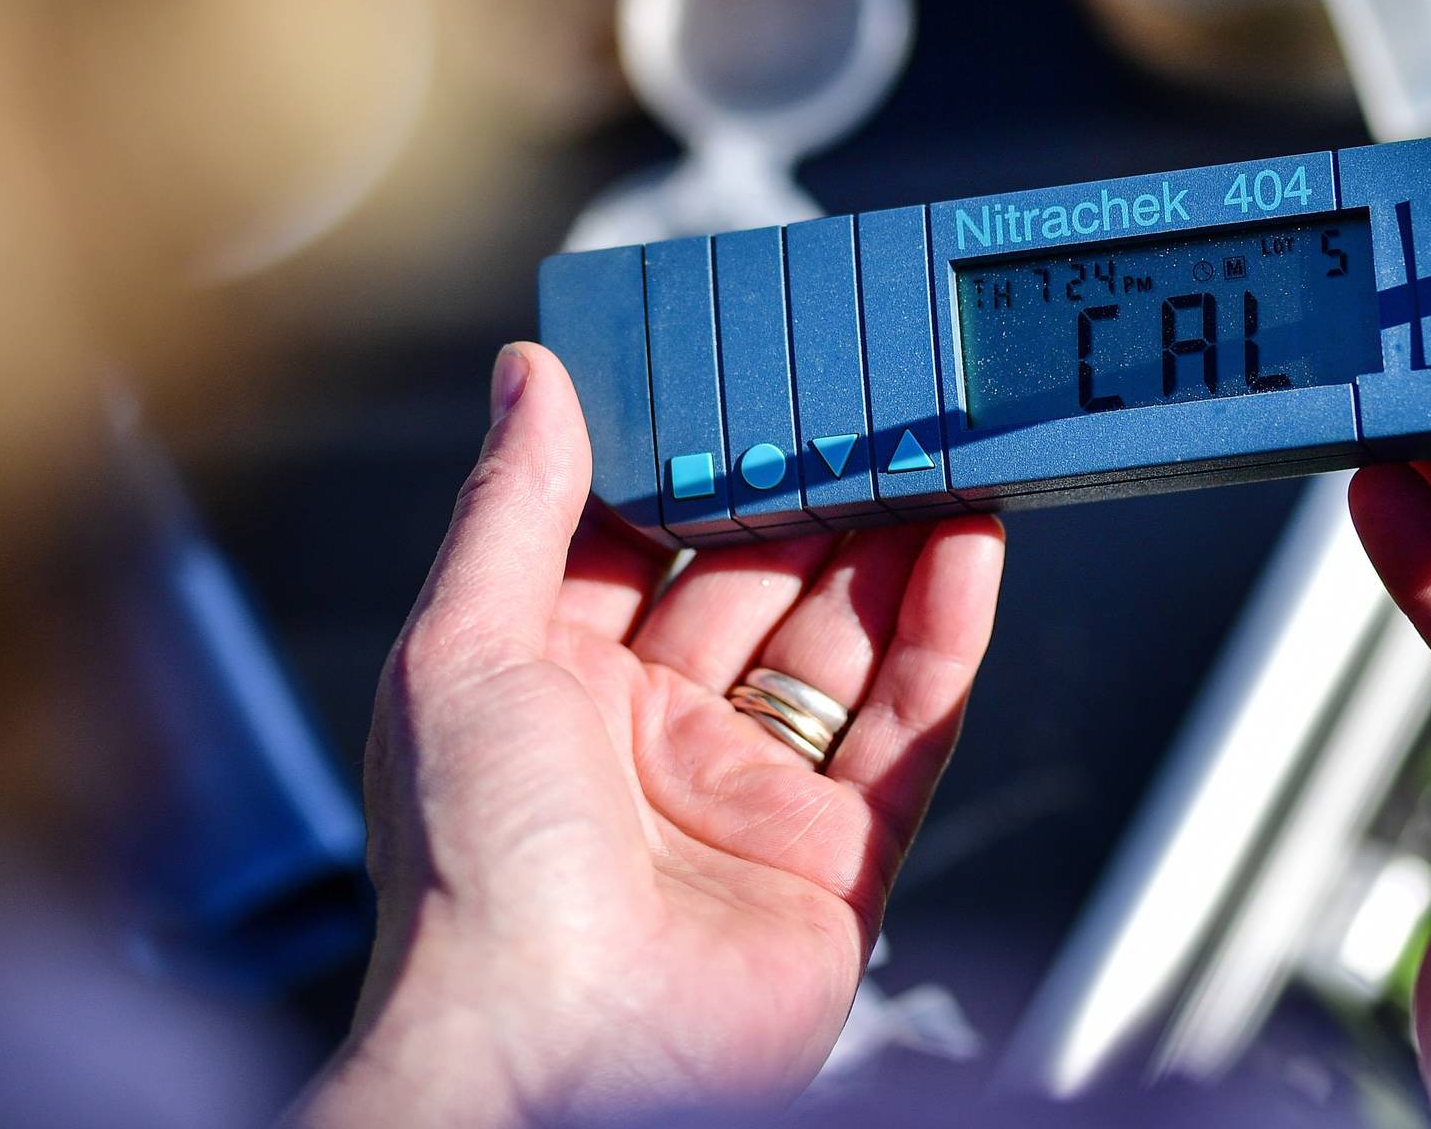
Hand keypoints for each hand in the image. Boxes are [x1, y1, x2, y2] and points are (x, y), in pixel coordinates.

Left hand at [296, 344, 1005, 1127]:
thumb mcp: (461, 649)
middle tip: (867, 400)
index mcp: (545, 690)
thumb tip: (528, 378)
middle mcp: (647, 743)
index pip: (633, 544)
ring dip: (893, 548)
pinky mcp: (837, 863)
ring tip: (941, 449)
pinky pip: (905, 732)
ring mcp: (745, 802)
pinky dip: (944, 639)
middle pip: (754, 585)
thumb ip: (512, 507)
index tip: (738, 374)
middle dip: (811, 494)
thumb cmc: (473, 882)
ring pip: (841, 646)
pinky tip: (968, 550)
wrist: (551, 1057)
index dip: (690, 460)